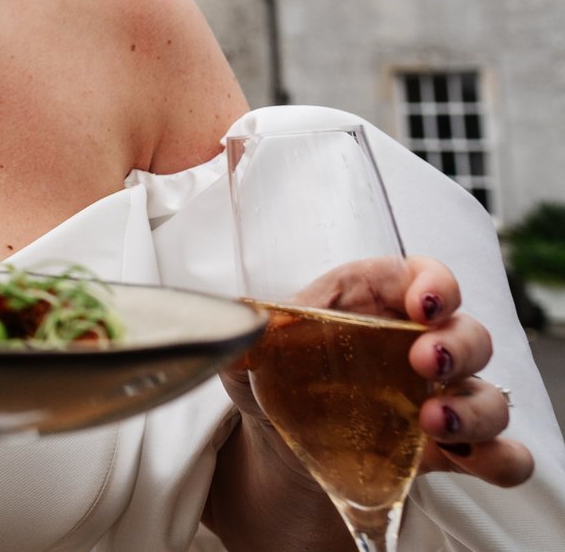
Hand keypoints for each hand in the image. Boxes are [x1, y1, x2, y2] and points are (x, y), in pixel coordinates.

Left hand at [222, 256, 532, 488]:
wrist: (275, 443)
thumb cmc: (273, 376)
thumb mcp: (250, 351)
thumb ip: (246, 332)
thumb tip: (236, 322)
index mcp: (375, 304)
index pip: (423, 277)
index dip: (436, 283)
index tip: (424, 300)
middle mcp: (418, 346)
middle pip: (469, 333)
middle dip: (459, 344)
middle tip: (425, 361)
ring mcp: (440, 399)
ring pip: (492, 396)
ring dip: (475, 408)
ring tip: (431, 421)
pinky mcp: (449, 450)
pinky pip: (503, 454)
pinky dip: (501, 459)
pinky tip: (467, 461)